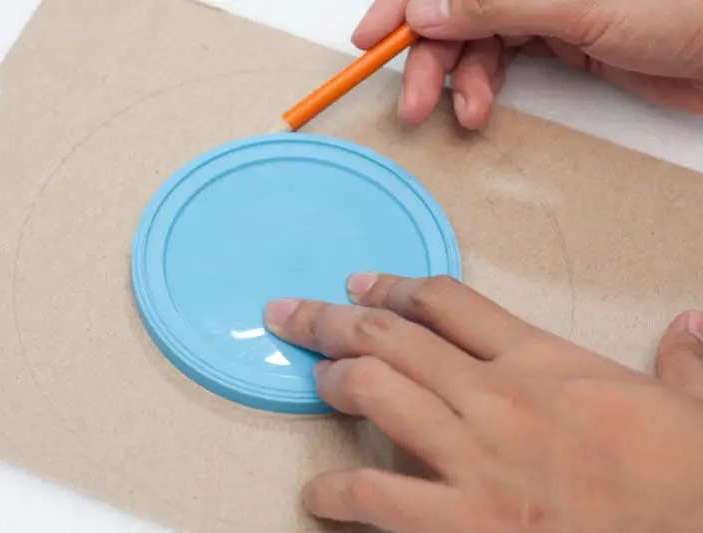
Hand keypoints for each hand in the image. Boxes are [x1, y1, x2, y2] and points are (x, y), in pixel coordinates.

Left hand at [264, 273, 702, 531]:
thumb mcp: (688, 407)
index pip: (447, 303)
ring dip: (333, 378)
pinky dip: (338, 495)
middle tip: (292, 313)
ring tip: (312, 376)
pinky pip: (377, 497)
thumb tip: (692, 325)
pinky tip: (319, 496)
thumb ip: (683, 362)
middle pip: (392, 336)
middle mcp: (498, 397)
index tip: (360, 283)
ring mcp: (475, 458)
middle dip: (331, 319)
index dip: (392, 287)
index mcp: (542, 361)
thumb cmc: (687, 481)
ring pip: (377, 390)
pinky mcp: (464, 522)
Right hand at [354, 0, 702, 129]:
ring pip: (476, 40)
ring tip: (459, 113)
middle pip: (455, 10)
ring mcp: (546, 7)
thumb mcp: (580, 3)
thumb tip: (425, 8)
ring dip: (457, 80)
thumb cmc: (685, 11)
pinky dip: (483, 87)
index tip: (371, 39)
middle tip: (414, 101)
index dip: (403, 2)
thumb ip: (495, 2)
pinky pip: (502, 62)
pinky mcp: (562, 40)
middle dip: (429, 56)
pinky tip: (479, 108)